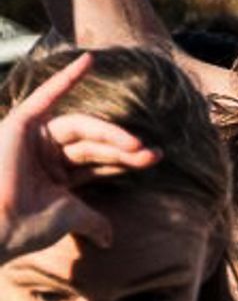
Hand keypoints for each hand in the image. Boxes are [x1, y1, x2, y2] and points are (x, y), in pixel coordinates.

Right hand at [0, 53, 157, 258]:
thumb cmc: (24, 225)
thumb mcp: (67, 218)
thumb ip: (91, 221)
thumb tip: (110, 239)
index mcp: (54, 176)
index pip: (97, 161)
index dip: (124, 159)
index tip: (154, 157)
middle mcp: (44, 155)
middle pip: (94, 145)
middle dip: (124, 149)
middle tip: (154, 154)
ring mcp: (33, 139)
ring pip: (82, 129)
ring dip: (109, 134)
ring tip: (137, 145)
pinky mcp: (21, 124)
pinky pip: (46, 97)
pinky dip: (66, 79)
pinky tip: (89, 61)